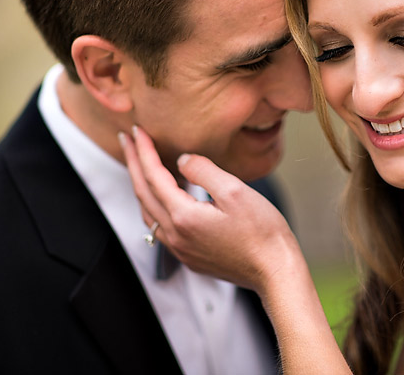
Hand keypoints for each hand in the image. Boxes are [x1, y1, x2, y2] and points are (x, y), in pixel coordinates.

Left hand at [120, 126, 300, 292]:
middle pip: (143, 193)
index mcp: (183, 216)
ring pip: (149, 212)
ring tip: (140, 163)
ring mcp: (181, 249)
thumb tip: (181, 160)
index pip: (154, 176)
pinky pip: (162, 227)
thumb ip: (203, 170)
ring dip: (141, 185)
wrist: (276, 272)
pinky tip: (164, 195)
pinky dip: (156, 204)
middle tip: (127, 139)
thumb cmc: (263, 232)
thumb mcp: (235, 191)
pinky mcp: (191, 257)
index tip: (137, 130)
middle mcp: (175, 236)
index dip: (144, 151)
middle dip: (133, 163)